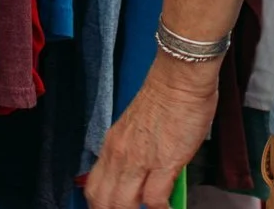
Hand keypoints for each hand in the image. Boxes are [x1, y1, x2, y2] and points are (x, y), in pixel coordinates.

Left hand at [86, 57, 220, 208]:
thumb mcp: (135, 128)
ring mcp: (140, 160)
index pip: (93, 189)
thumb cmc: (165, 96)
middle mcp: (119, 155)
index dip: (101, 206)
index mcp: (112, 146)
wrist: (180, 78)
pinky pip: (154, 199)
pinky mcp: (164, 162)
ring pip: (122, 205)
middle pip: (103, 202)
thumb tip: (141, 176)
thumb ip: (133, 153)